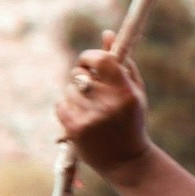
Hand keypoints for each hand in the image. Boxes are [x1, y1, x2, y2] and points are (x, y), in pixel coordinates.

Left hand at [53, 41, 150, 180]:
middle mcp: (109, 105)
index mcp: (126, 92)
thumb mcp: (134, 91)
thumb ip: (122, 62)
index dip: (89, 56)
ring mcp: (91, 118)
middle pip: (80, 75)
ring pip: (69, 90)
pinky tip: (79, 117)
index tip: (88, 61)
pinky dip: (66, 107)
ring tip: (89, 108)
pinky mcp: (76, 130)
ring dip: (75, 95)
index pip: (100, 60)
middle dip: (81, 76)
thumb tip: (107, 34)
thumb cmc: (131, 120)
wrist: (127, 161)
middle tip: (89, 88)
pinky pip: (60, 105)